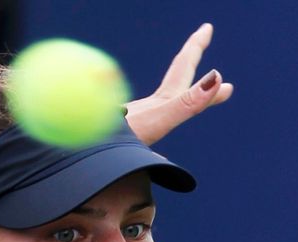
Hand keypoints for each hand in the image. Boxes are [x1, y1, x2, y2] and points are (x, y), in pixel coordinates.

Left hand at [125, 23, 233, 144]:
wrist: (80, 156)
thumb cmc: (116, 142)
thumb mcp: (159, 120)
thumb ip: (187, 103)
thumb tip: (216, 79)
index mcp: (159, 105)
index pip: (181, 68)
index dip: (195, 47)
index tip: (206, 27)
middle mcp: (146, 109)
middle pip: (174, 80)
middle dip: (190, 62)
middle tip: (205, 48)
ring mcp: (132, 122)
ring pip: (158, 104)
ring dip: (177, 96)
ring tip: (186, 94)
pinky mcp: (118, 136)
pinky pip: (142, 125)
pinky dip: (154, 122)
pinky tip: (146, 141)